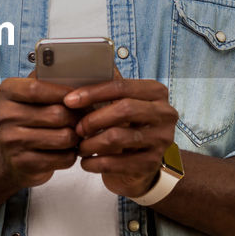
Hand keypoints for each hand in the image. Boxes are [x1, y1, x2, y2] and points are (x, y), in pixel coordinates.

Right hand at [0, 76, 83, 188]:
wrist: (9, 157)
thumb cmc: (28, 119)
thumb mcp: (31, 96)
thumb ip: (48, 81)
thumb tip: (77, 70)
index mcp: (6, 93)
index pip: (37, 88)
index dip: (64, 92)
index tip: (80, 96)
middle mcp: (4, 116)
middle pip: (56, 114)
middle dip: (77, 117)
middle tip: (86, 118)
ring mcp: (12, 142)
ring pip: (64, 137)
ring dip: (77, 137)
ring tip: (77, 134)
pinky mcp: (24, 163)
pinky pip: (63, 157)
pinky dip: (71, 154)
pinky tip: (68, 150)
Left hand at [62, 72, 177, 198]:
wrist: (141, 164)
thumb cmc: (127, 127)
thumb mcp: (122, 104)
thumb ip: (109, 89)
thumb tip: (81, 70)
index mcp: (156, 92)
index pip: (122, 86)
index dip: (93, 93)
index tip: (69, 100)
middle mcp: (165, 114)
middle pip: (124, 109)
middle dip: (93, 119)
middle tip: (77, 129)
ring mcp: (161, 140)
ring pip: (117, 137)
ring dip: (91, 143)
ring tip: (80, 147)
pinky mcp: (152, 164)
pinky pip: (116, 162)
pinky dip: (95, 162)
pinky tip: (86, 162)